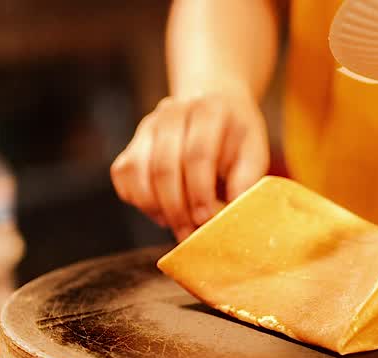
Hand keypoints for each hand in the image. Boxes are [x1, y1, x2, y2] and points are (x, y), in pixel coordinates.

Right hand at [111, 83, 268, 239]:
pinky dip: (138, 199)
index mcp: (209, 110)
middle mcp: (172, 111)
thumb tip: (229, 215)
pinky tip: (162, 212)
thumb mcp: (254, 153)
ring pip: (136, 170)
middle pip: (163, 165)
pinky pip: (123, 174)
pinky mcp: (133, 141)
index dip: (199, 192)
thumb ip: (245, 181)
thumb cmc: (237, 138)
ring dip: (154, 207)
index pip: (197, 154)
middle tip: (190, 232)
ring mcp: (148, 125)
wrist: (215, 105)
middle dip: (176, 207)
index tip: (206, 218)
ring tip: (177, 226)